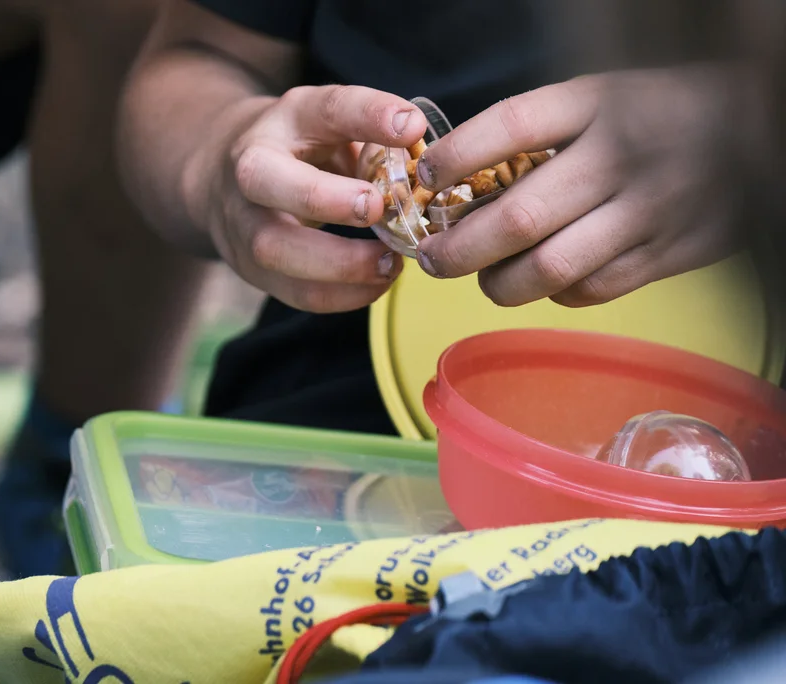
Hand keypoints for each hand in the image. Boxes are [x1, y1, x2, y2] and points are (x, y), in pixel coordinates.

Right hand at [184, 85, 427, 312]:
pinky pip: (292, 291)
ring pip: (273, 248)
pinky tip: (376, 283)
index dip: (368, 115)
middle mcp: (249, 167)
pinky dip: (340, 295)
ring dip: (337, 264)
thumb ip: (373, 129)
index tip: (411, 127)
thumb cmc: (299, 149)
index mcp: (284, 121)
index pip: (324, 108)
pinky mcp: (248, 268)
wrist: (225, 178)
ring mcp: (241, 222)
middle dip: (321, 198)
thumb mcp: (332, 124)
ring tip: (389, 263)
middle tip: (375, 208)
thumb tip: (419, 140)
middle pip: (264, 180)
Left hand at [413, 69, 745, 307]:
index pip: (509, 126)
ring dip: (499, 283)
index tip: (425, 178)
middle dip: (457, 250)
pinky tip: (545, 280)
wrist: (759, 127)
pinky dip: (556, 293)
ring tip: (483, 277)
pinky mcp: (676, 252)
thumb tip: (454, 186)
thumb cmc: (654, 114)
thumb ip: (535, 135)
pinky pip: (593, 289)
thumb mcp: (598, 97)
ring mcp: (651, 209)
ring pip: (551, 268)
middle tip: (432, 259)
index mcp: (596, 102)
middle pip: (517, 219)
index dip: (455, 157)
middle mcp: (621, 156)